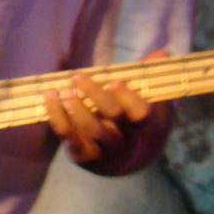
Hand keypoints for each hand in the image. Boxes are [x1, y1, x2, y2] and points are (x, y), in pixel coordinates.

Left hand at [44, 50, 172, 175]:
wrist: (123, 160)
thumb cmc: (134, 121)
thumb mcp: (148, 102)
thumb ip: (150, 76)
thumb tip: (163, 53)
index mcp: (143, 125)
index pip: (141, 113)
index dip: (128, 97)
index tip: (114, 82)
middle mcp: (125, 139)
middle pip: (113, 117)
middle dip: (96, 96)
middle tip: (78, 77)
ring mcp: (103, 149)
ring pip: (90, 129)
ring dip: (76, 107)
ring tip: (65, 90)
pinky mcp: (82, 154)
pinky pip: (67, 134)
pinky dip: (56, 115)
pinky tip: (50, 96)